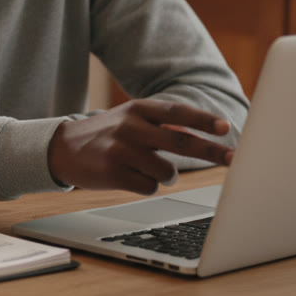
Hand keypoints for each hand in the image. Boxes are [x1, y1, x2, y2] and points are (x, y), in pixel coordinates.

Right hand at [47, 99, 234, 194]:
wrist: (62, 149)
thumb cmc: (106, 134)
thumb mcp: (130, 117)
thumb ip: (162, 123)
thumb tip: (206, 132)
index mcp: (138, 109)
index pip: (177, 112)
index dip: (203, 120)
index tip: (225, 128)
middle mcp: (130, 126)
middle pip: (180, 141)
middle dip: (211, 151)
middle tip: (233, 158)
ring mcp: (121, 149)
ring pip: (167, 171)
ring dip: (166, 176)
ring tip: (146, 168)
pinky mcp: (113, 172)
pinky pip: (149, 187)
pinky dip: (147, 186)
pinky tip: (129, 177)